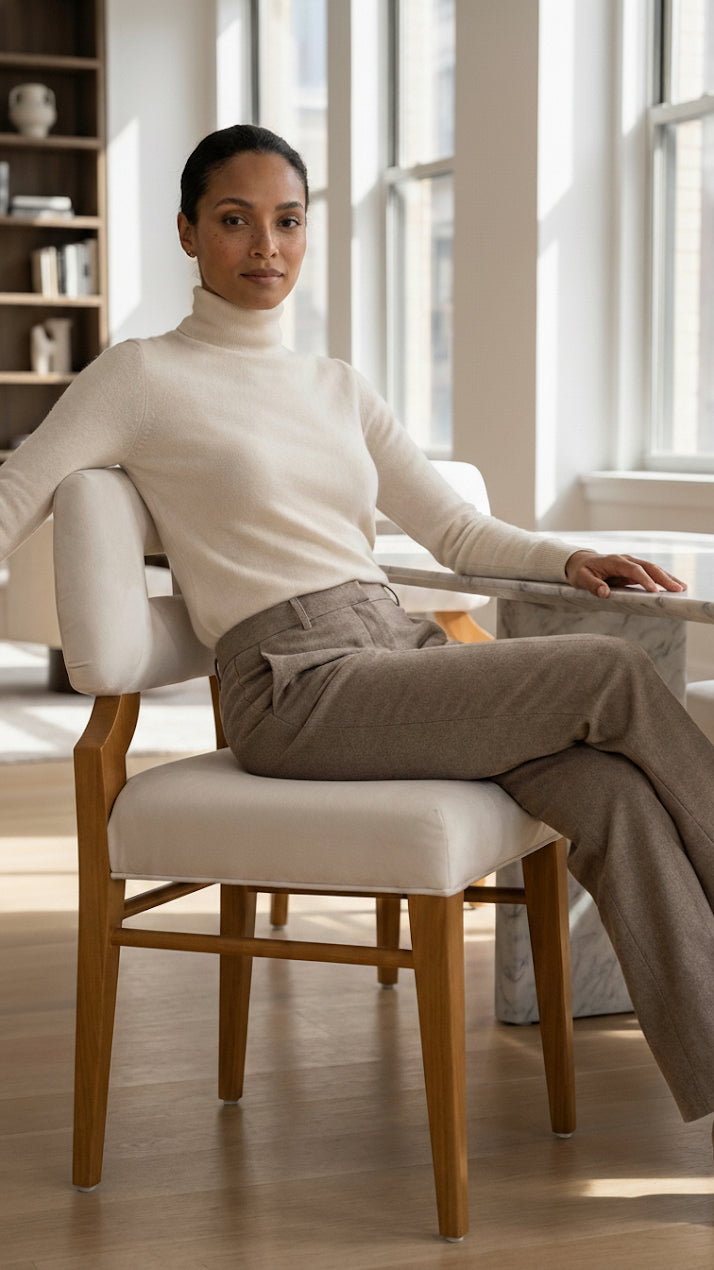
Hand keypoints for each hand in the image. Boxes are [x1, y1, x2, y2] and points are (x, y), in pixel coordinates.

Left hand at [564, 550, 686, 598]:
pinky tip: (673, 586)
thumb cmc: (581, 570)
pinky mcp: (634, 570)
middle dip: (664, 578)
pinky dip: (662, 579)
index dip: (644, 580)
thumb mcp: (581, 578)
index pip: (633, 570)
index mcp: (615, 561)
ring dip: (667, 578)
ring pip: (653, 569)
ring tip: (682, 587)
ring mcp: (631, 564)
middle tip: (678, 589)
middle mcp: (626, 560)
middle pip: (649, 567)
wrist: (580, 561)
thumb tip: (604, 593)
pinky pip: (650, 574)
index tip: (654, 591)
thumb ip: (592, 585)